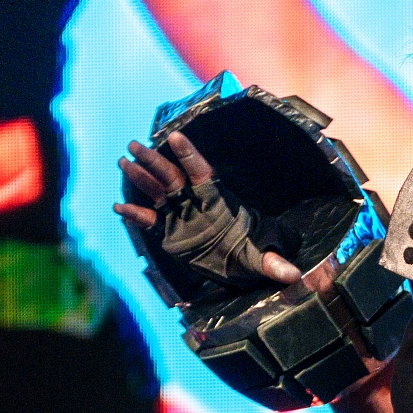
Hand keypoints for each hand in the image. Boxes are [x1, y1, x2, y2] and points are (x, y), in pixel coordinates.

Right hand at [114, 130, 299, 283]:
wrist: (238, 267)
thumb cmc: (251, 256)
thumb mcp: (262, 261)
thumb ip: (274, 264)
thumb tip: (293, 275)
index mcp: (215, 200)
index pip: (200, 172)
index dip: (189, 155)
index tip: (177, 137)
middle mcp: (194, 202)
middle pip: (171, 175)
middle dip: (153, 160)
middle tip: (135, 144)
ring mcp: (179, 214)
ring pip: (156, 190)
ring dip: (140, 177)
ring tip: (123, 161)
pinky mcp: (168, 231)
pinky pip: (149, 219)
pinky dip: (135, 214)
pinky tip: (119, 208)